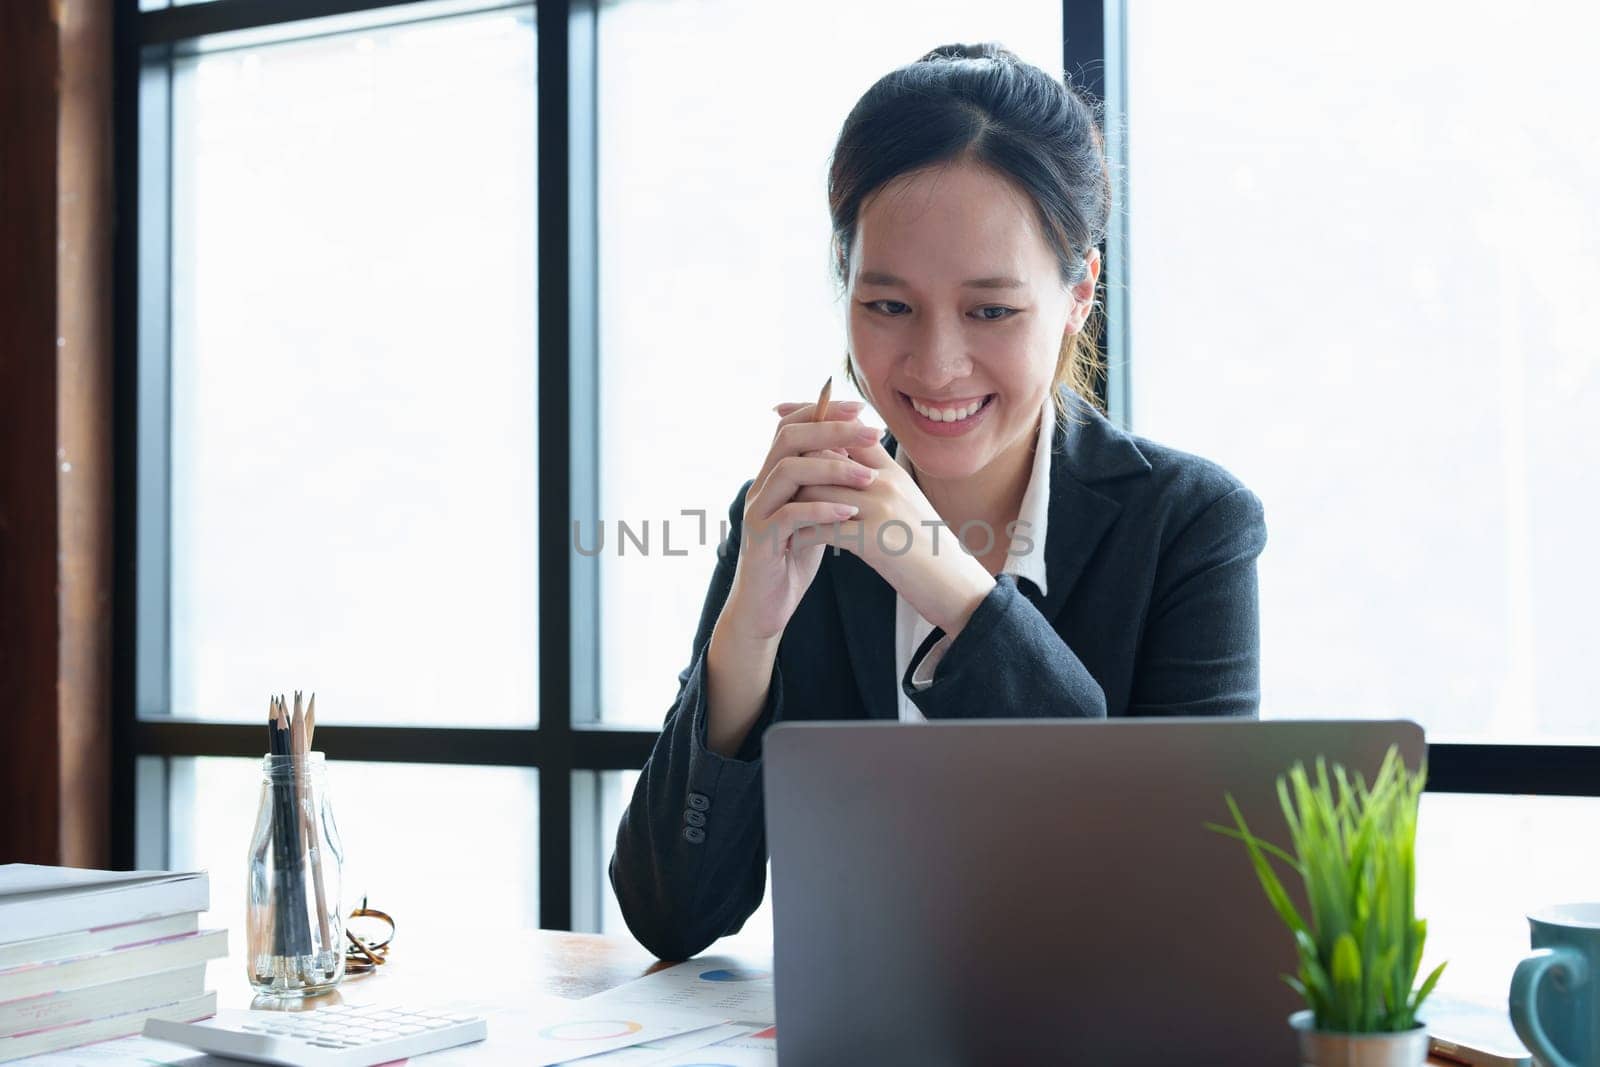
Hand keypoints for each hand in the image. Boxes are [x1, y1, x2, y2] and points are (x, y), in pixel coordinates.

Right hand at [721, 397, 884, 642]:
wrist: (767, 605)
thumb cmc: (794, 557)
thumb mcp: (815, 513)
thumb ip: (826, 485)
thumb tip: (858, 453)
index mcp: (773, 475)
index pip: (792, 426)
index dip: (824, 412)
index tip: (862, 409)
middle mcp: (760, 486)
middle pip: (788, 439)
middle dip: (832, 430)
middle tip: (873, 433)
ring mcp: (757, 512)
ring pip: (787, 472)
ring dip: (832, 469)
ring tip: (869, 478)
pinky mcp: (760, 540)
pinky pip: (788, 515)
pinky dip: (820, 510)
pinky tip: (849, 512)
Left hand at [781, 425, 995, 637]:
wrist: (954, 584)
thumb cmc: (926, 546)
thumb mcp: (905, 502)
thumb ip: (875, 477)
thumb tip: (840, 459)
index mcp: (891, 469)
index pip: (846, 430)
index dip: (811, 418)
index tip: (779, 411)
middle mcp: (885, 481)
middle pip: (824, 457)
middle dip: (793, 468)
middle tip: (768, 477)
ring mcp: (880, 507)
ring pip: (817, 490)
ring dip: (793, 506)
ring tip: (777, 517)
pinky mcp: (874, 539)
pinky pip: (823, 527)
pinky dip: (802, 536)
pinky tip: (792, 545)